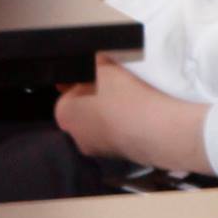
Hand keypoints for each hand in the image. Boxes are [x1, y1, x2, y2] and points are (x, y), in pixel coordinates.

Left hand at [54, 57, 211, 173]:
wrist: (153, 128)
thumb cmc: (120, 94)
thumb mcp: (102, 64)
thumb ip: (92, 62)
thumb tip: (92, 61)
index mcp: (64, 112)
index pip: (67, 93)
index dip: (82, 81)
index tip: (98, 73)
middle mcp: (75, 135)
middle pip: (84, 110)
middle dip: (96, 99)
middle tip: (115, 85)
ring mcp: (97, 150)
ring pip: (102, 125)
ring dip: (112, 114)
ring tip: (131, 100)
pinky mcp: (119, 157)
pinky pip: (119, 135)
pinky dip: (126, 126)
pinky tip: (140, 114)